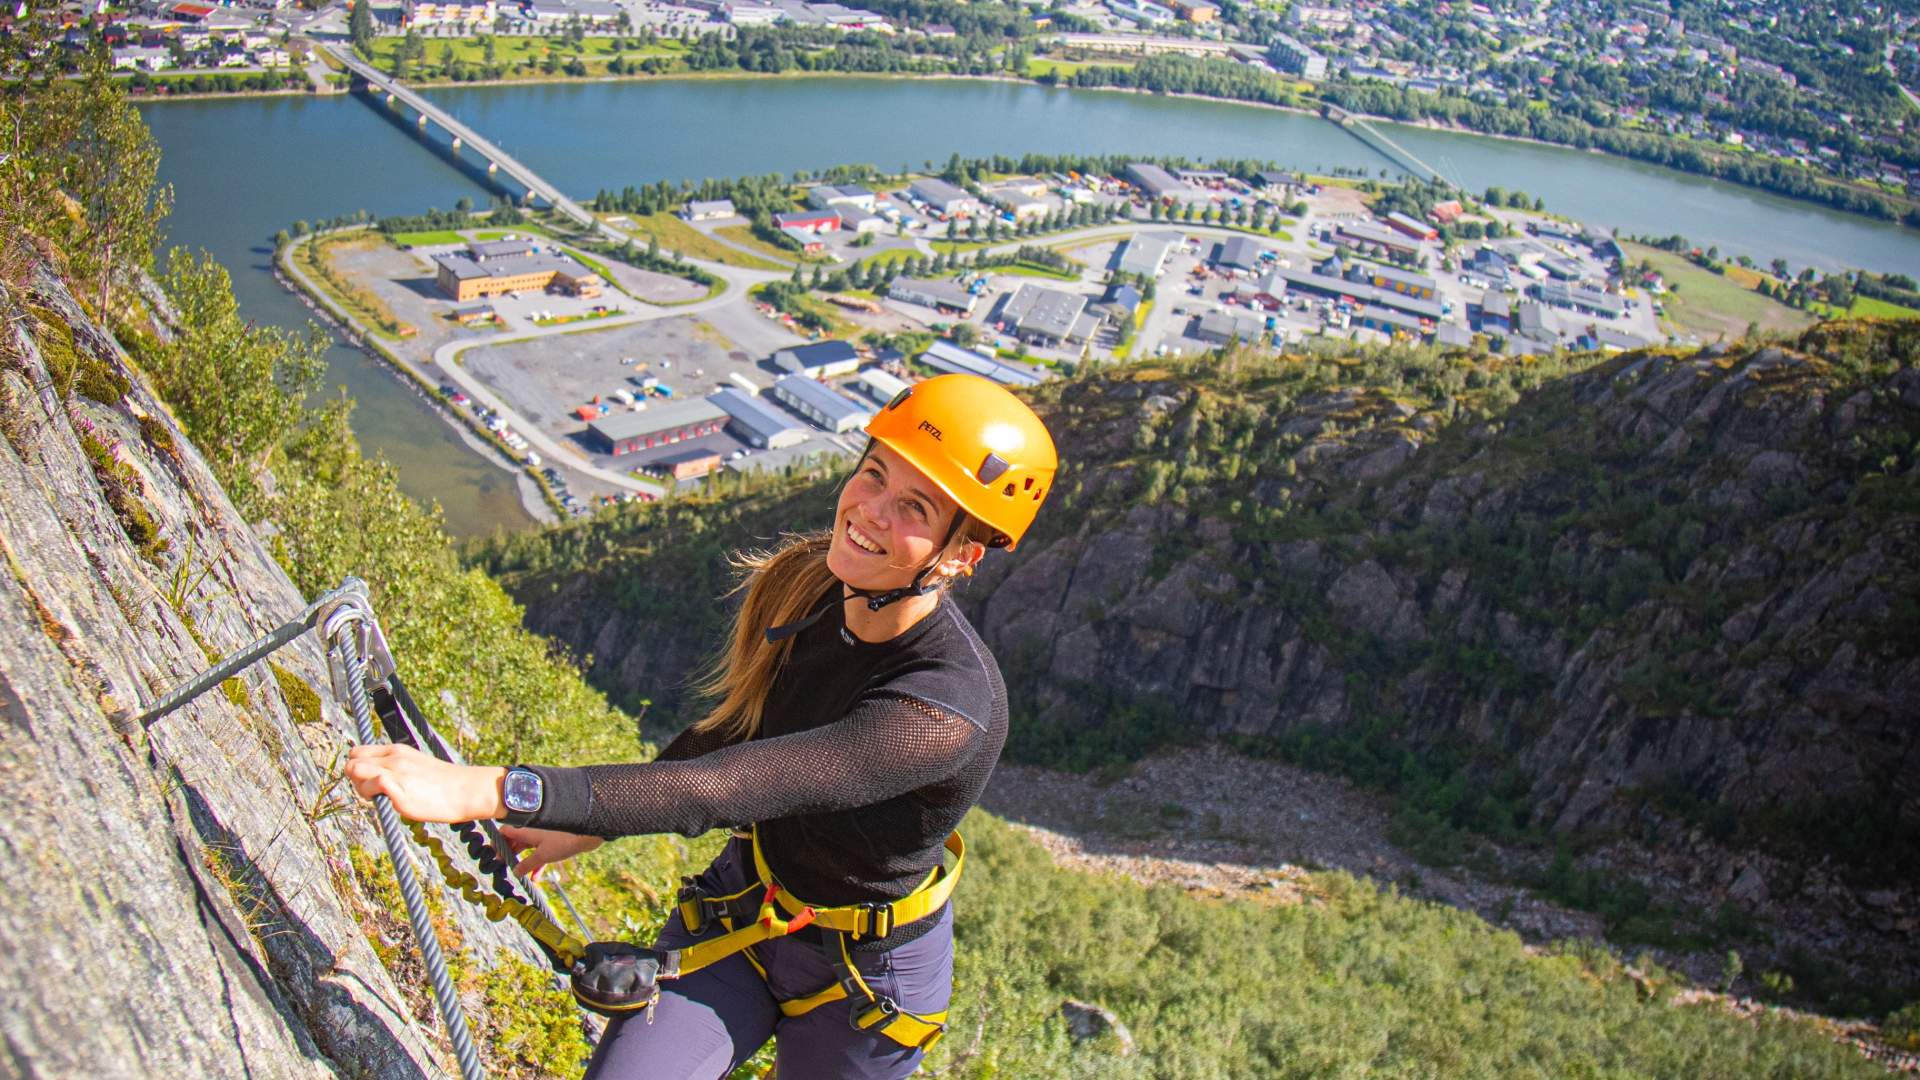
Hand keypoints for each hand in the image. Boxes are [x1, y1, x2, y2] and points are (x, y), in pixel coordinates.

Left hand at [344, 744, 504, 823]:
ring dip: (361, 789)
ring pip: (355, 772)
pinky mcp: (399, 790)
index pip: (357, 752)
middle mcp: (393, 758)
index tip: (369, 780)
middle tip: (372, 792)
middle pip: (352, 763)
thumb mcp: (415, 765)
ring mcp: (396, 773)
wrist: (466, 790)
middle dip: (355, 779)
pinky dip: (373, 796)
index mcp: (396, 750)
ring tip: (381, 798)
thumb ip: (394, 767)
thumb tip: (375, 778)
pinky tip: (390, 803)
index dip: (357, 768)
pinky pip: (373, 785)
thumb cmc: (442, 783)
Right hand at [498, 824, 603, 880]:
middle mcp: (532, 830)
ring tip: (517, 872)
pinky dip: (537, 862)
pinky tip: (535, 877)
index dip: (498, 842)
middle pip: (515, 840)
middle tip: (503, 866)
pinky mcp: (553, 841)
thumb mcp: (542, 855)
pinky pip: (540, 852)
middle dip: (510, 853)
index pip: (505, 832)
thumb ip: (527, 864)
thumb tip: (515, 872)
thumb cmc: (563, 841)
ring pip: (528, 847)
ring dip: (523, 859)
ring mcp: (543, 835)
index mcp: (526, 829)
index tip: (494, 855)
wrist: (587, 834)